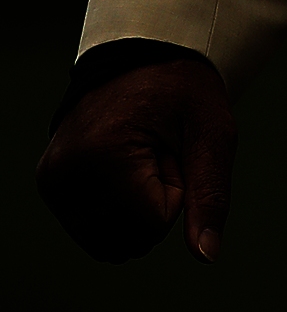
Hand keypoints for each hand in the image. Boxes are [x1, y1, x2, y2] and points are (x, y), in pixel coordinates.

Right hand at [37, 57, 236, 263]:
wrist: (143, 56)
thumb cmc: (182, 90)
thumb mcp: (212, 132)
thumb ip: (210, 195)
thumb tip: (206, 256)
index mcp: (104, 152)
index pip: (155, 223)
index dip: (178, 191)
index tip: (173, 148)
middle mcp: (66, 170)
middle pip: (129, 239)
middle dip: (156, 204)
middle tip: (157, 151)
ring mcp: (53, 179)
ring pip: (108, 244)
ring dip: (135, 212)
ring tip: (141, 160)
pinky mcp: (50, 184)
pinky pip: (91, 232)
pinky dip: (116, 212)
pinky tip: (121, 170)